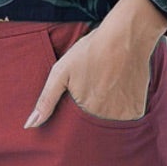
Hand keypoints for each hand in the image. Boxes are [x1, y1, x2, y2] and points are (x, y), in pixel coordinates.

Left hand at [24, 0, 166, 127]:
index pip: (75, 128)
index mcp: (84, 113)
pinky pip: (127, 116)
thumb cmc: (90, 51)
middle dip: (91, 113)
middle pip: (93, 125)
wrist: (125, 37)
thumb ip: (46, 101)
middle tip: (95, 88)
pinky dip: (123, 106)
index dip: (75, 114)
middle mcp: (105, 119)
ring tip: (107, 86)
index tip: (79, 98)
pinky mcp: (137, 110)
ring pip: (110, 122)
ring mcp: (123, 116)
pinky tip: (120, 87)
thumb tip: (29, 126)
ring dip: (108, 110)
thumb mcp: (61, 72)